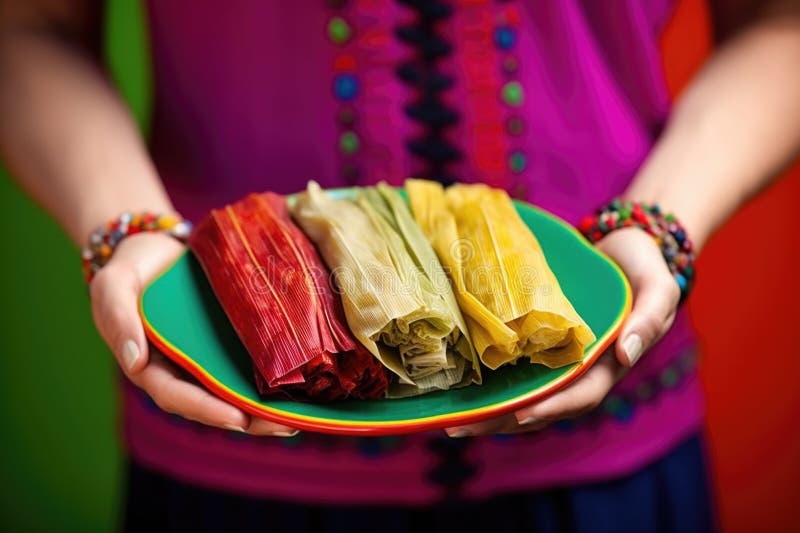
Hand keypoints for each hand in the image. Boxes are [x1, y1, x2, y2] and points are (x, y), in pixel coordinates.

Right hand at [89, 232, 298, 435]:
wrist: (156, 246)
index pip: (177, 396)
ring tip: (298, 419)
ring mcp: (206, 360)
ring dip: (264, 411)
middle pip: (213, 404)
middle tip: (285, 427)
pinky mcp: (227, 344)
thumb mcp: (113, 286)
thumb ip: (118, 318)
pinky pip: (246, 368)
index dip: (207, 409)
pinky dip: (270, 382)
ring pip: (234, 392)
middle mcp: (181, 370)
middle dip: (248, 420)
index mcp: (150, 366)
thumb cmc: (131, 268)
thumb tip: (134, 362)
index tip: (238, 419)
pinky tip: (300, 387)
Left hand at [443, 227, 680, 436]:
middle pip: (542, 407)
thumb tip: (627, 353)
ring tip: (451, 418)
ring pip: (524, 396)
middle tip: (460, 426)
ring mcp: (558, 360)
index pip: (580, 396)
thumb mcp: (658, 288)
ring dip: (490, 411)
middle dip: (502, 420)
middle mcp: (581, 370)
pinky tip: (461, 386)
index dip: (550, 408)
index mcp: (609, 364)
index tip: (519, 415)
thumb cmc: (643, 266)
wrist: (624, 245)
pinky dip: (491, 384)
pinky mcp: (539, 344)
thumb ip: (650, 317)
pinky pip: (516, 371)